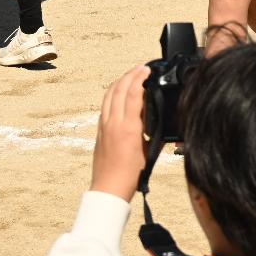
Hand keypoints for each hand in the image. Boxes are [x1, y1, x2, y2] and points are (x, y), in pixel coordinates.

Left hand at [89, 65, 151, 201]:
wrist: (109, 187)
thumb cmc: (131, 174)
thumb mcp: (148, 150)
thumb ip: (151, 130)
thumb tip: (155, 116)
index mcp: (128, 127)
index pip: (134, 94)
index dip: (140, 78)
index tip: (147, 70)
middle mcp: (114, 122)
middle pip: (119, 89)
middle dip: (130, 75)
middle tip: (141, 68)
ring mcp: (104, 125)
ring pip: (109, 95)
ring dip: (120, 81)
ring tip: (130, 75)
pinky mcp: (100, 130)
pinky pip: (105, 105)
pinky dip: (113, 93)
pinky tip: (119, 93)